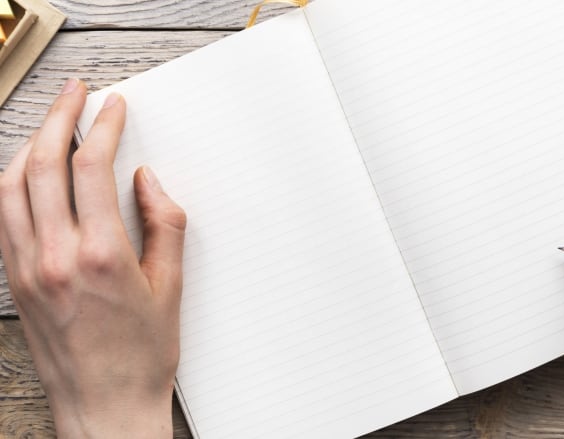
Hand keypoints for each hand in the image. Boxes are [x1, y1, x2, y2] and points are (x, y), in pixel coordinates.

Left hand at [0, 79, 185, 436]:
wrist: (104, 407)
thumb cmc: (141, 356)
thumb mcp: (171, 287)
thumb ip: (164, 224)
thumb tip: (146, 180)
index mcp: (99, 255)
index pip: (91, 168)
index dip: (102, 126)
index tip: (114, 106)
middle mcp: (53, 256)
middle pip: (41, 164)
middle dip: (58, 117)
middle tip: (76, 93)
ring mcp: (26, 269)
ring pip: (10, 185)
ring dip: (28, 143)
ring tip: (49, 122)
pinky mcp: (14, 282)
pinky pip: (0, 216)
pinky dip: (10, 182)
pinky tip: (24, 171)